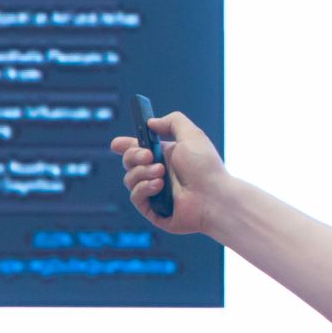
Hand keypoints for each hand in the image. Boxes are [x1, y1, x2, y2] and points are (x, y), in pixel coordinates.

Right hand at [108, 109, 225, 235]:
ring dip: (142, 172)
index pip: (138, 149)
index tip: (116, 144)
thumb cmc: (206, 167)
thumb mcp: (192, 135)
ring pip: (129, 179)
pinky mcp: (153, 210)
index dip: (124, 146)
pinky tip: (159, 185)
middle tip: (149, 155)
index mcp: (166, 156)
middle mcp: (159, 174)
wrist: (215, 197)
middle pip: (129, 162)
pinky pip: (135, 197)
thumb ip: (172, 121)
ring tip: (161, 172)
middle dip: (133, 155)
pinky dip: (144, 188)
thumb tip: (151, 123)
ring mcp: (155, 193)